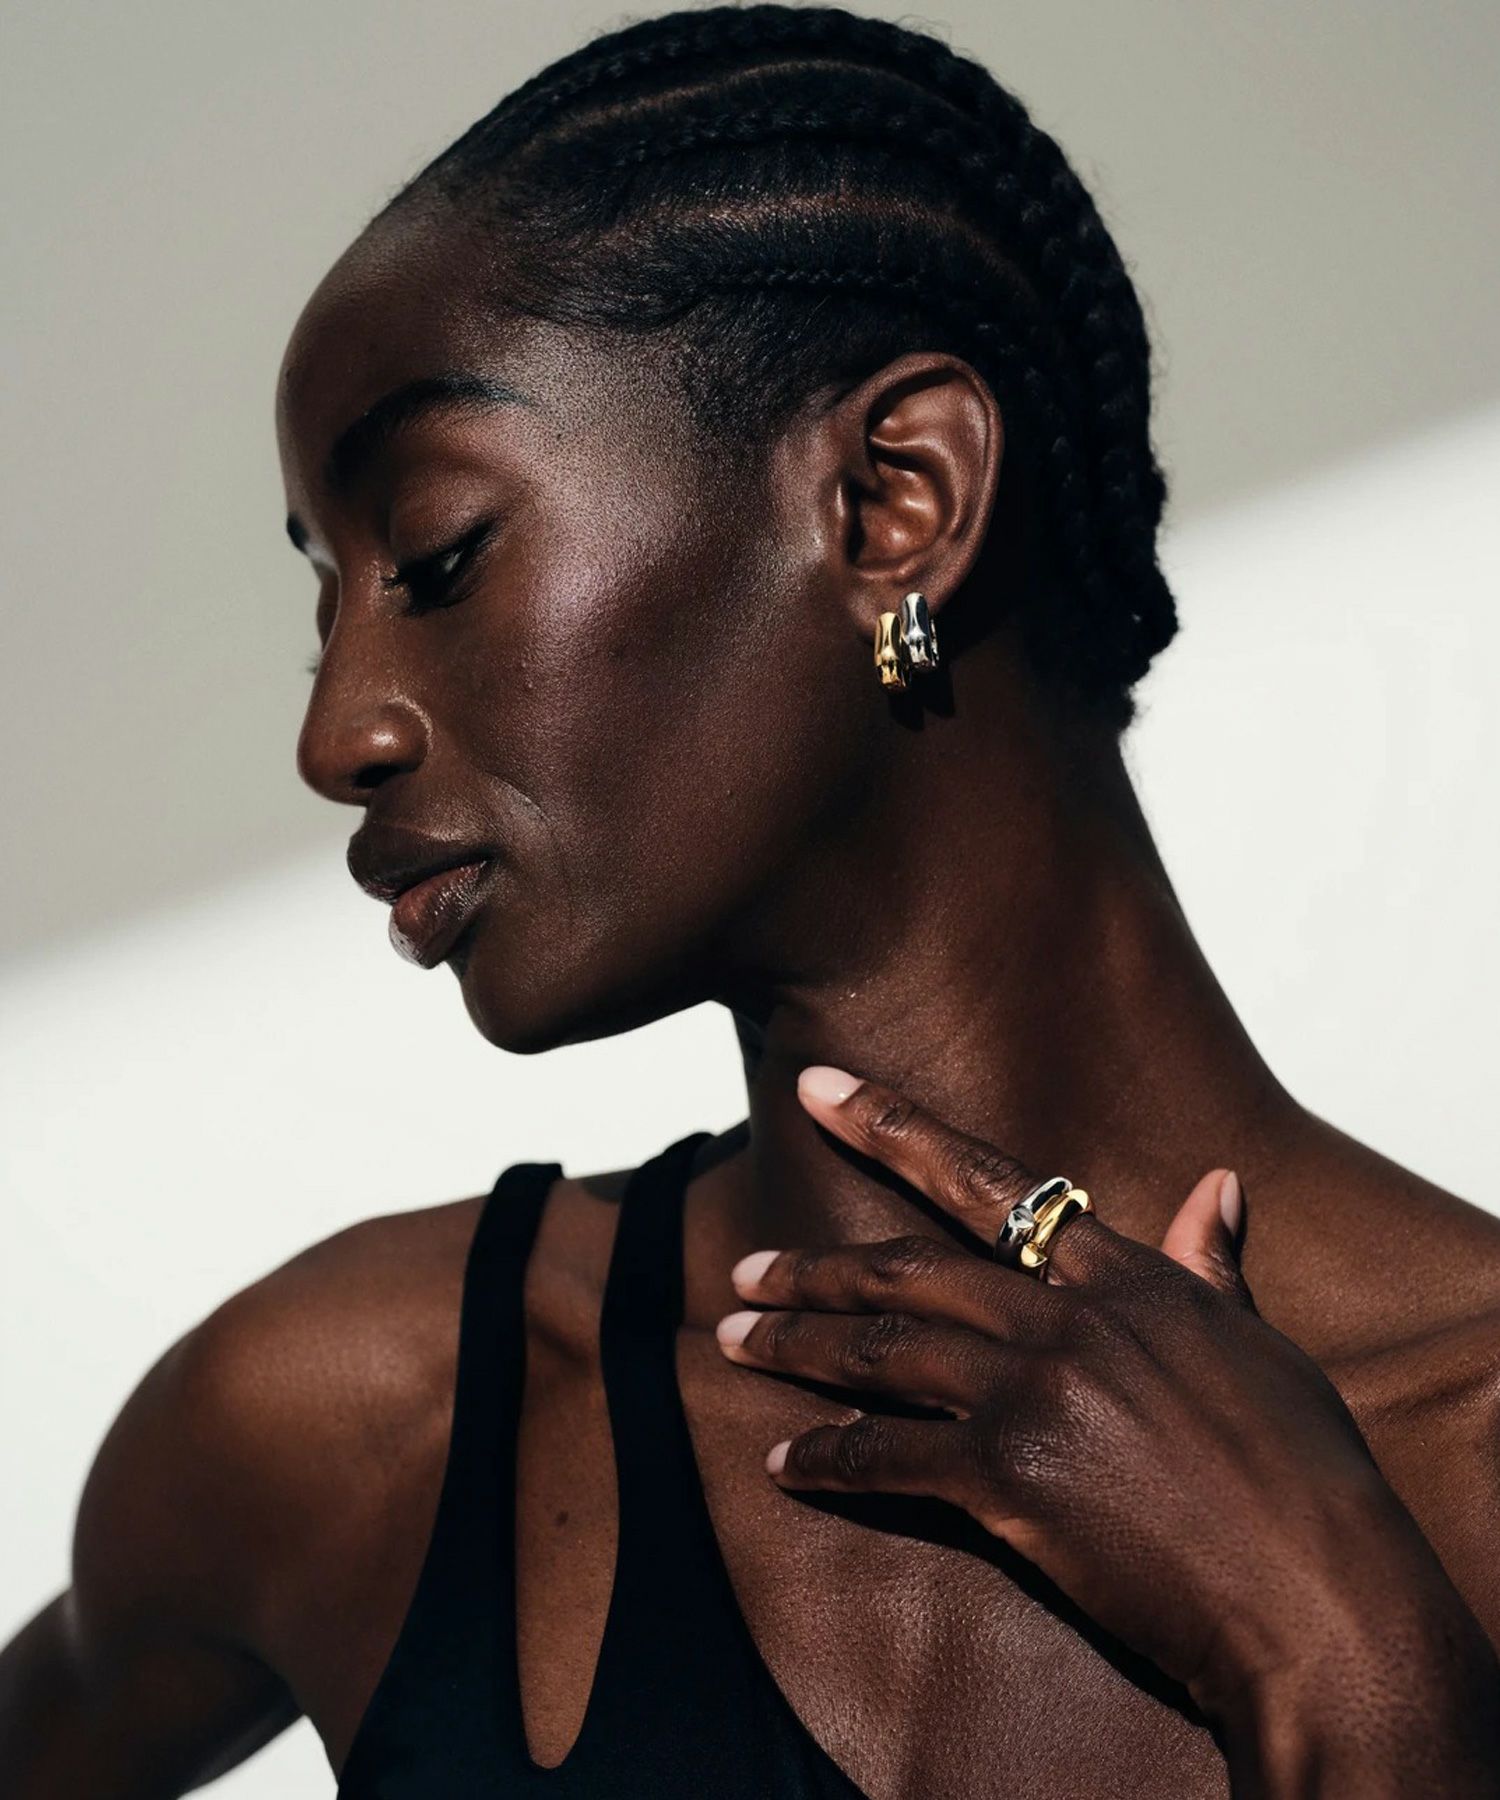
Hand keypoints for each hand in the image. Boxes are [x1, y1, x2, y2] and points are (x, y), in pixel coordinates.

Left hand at [716, 1068, 1497, 1785]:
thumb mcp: (1261, 1351)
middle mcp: (1066, 1321)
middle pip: (908, 1272)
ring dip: (798, 1345)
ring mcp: (1033, 1396)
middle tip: (743, 1267)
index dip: (895, 1128)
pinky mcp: (1010, 1482)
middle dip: (814, 1268)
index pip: (992, 1182)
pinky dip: (828, 1458)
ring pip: (881, 1352)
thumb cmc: (1305, 1478)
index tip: (818, 1087)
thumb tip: (1214, 1186)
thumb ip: (1209, 1268)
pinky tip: (785, 1460)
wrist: (1322, 1603)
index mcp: (1127, 1278)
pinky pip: (888, 1458)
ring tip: (733, 1338)